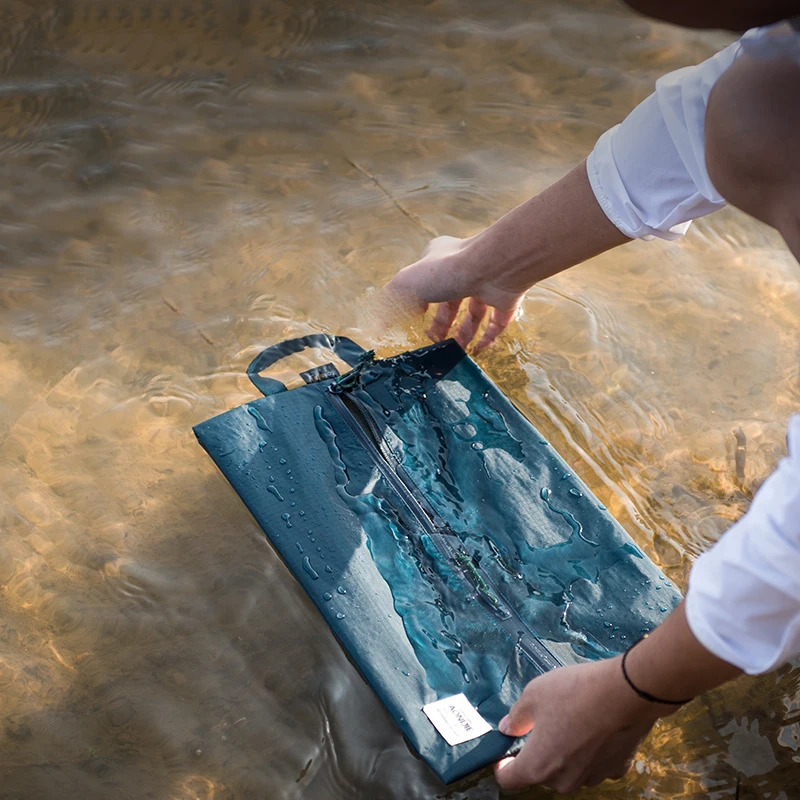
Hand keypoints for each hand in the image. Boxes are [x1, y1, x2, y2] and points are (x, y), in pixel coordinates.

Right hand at [384, 161, 630, 352]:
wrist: (493, 267)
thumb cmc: (447, 271)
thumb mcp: (408, 284)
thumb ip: (392, 302)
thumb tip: (378, 324)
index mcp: (440, 259)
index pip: (426, 281)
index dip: (419, 301)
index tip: (415, 320)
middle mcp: (464, 270)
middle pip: (450, 301)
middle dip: (441, 324)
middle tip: (434, 343)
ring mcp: (487, 284)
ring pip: (474, 313)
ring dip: (464, 334)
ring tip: (456, 351)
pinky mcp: (506, 298)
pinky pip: (497, 322)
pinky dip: (488, 337)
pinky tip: (478, 350)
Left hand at [494, 658, 664, 793]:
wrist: (624, 692)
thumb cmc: (574, 692)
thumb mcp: (533, 695)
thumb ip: (516, 717)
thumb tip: (507, 727)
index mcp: (537, 766)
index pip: (509, 779)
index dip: (502, 764)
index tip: (504, 750)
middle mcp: (563, 781)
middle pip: (541, 773)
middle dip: (538, 752)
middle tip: (543, 723)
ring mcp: (591, 777)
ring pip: (568, 769)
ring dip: (565, 751)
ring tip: (571, 719)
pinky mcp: (615, 769)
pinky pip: (594, 762)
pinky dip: (591, 749)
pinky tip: (594, 725)